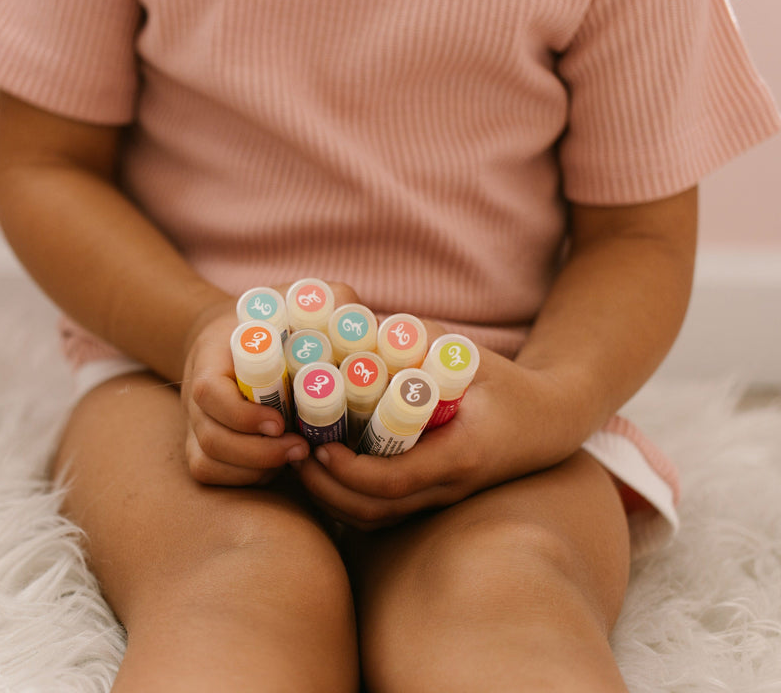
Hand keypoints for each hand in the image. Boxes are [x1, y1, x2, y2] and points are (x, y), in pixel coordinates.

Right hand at [179, 282, 362, 486]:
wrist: (226, 334)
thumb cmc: (268, 318)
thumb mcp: (297, 300)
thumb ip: (330, 302)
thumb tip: (364, 322)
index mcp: (213, 357)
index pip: (210, 393)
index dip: (242, 416)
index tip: (280, 422)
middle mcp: (197, 393)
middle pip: (209, 437)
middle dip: (256, 453)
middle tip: (301, 448)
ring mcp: (196, 422)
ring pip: (207, 462)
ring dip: (252, 468)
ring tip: (295, 456)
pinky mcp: (202, 443)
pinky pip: (209, 472)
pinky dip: (241, 478)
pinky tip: (273, 467)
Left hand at [290, 331, 582, 529]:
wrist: (548, 423)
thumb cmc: (503, 384)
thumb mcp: (463, 354)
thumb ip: (413, 339)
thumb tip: (353, 321)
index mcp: (459, 454)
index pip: (394, 479)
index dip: (348, 470)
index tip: (318, 446)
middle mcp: (448, 487)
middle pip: (375, 510)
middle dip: (326, 489)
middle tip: (293, 453)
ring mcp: (440, 500)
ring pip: (376, 520)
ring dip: (331, 499)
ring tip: (300, 463)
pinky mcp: (432, 503)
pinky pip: (383, 516)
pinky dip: (347, 502)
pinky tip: (323, 475)